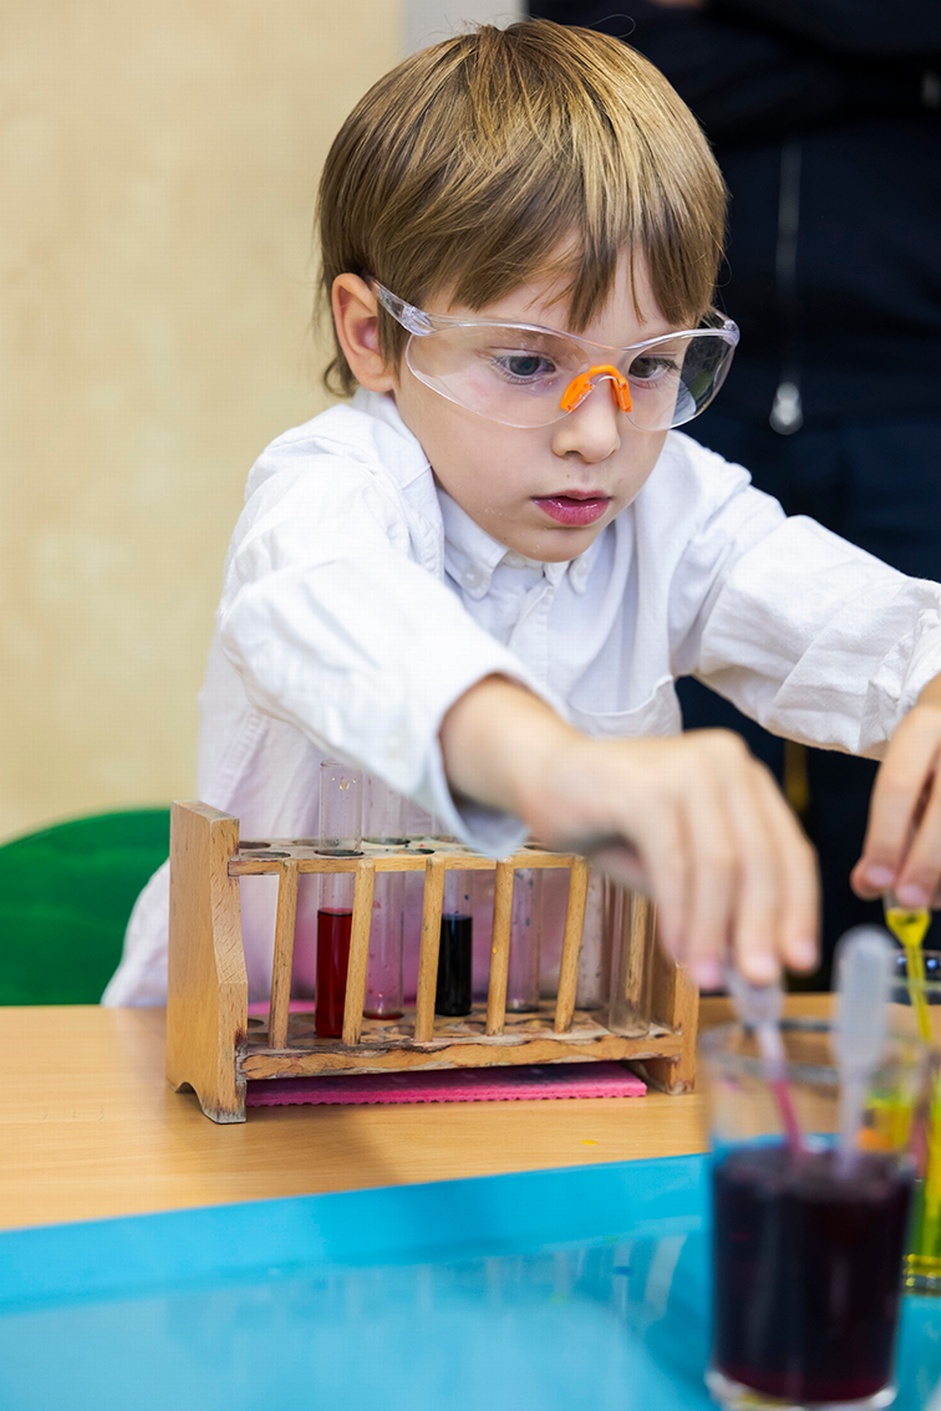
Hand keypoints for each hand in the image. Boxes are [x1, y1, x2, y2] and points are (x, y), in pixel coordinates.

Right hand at [440, 677, 818, 988]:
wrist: (544, 776)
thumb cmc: (613, 821)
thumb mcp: (675, 866)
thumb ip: (713, 903)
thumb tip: (751, 966)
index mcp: (746, 779)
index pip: (790, 851)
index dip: (798, 911)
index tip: (798, 963)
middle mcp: (727, 762)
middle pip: (761, 859)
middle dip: (761, 928)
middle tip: (759, 981)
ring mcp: (688, 767)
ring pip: (720, 865)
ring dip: (715, 930)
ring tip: (706, 978)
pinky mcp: (647, 785)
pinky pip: (675, 862)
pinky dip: (680, 912)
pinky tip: (677, 949)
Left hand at [852, 674, 940, 909]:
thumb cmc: (936, 753)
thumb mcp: (908, 770)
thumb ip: (889, 825)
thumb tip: (867, 885)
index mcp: (923, 728)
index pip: (897, 786)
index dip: (885, 838)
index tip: (872, 883)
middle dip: (925, 865)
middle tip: (908, 902)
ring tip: (932, 897)